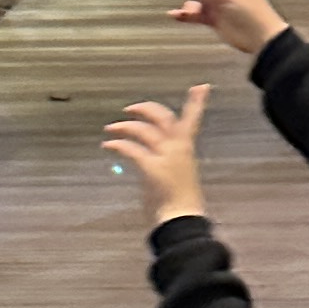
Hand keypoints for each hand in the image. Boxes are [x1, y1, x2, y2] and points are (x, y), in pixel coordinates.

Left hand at [103, 83, 210, 224]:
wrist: (181, 221)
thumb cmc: (181, 205)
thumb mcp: (180, 177)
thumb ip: (169, 162)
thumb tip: (151, 159)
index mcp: (187, 150)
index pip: (192, 120)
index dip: (196, 102)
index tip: (200, 86)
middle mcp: (178, 149)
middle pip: (162, 117)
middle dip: (145, 109)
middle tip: (129, 108)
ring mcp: (165, 157)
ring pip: (143, 130)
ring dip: (124, 127)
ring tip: (110, 129)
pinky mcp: (151, 168)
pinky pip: (131, 149)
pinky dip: (117, 145)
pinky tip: (108, 146)